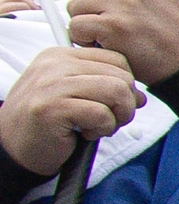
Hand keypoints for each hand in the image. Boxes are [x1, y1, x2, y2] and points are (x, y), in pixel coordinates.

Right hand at [0, 45, 142, 176]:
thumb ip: (103, 87)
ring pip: (116, 91)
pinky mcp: (53, 108)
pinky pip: (102, 114)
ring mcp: (52, 85)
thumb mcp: (74, 96)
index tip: (114, 104)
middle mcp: (54, 65)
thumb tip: (141, 96)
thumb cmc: (46, 124)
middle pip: (121, 75)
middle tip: (108, 120)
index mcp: (60, 56)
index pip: (116, 58)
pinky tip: (85, 134)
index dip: (126, 85)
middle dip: (126, 104)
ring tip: (99, 127)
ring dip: (117, 117)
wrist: (11, 148)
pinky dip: (103, 129)